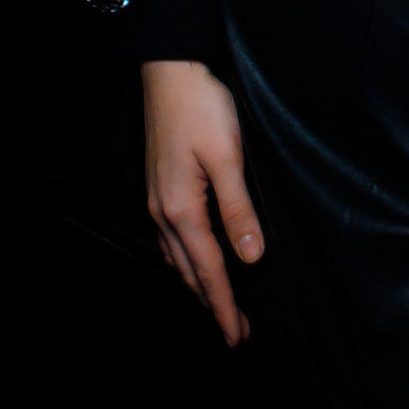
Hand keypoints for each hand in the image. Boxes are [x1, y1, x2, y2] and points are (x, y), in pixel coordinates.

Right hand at [142, 58, 263, 347]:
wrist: (170, 72)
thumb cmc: (202, 109)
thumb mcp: (228, 157)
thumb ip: (239, 209)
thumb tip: (250, 256)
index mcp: (183, 210)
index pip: (209, 270)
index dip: (224, 306)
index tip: (236, 336)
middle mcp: (164, 212)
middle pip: (189, 272)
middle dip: (211, 304)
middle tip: (233, 333)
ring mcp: (158, 200)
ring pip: (177, 258)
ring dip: (197, 284)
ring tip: (216, 305)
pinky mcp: (159, 186)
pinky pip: (170, 239)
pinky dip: (184, 260)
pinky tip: (192, 259)